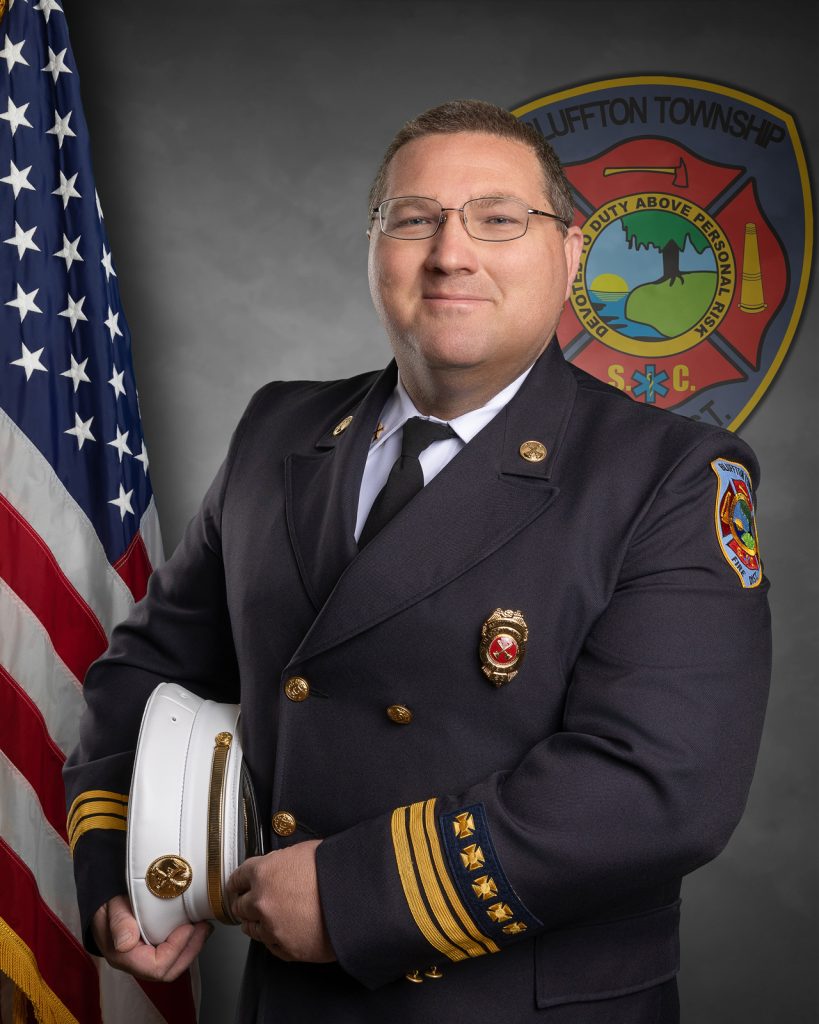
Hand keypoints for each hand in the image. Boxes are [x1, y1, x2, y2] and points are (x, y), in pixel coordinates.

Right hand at [91, 893, 211, 980]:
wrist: (103, 903)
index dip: (176, 949)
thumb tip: (126, 943)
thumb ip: (119, 922)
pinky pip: (171, 956)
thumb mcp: (112, 907)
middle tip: (204, 927)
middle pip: (168, 971)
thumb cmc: (107, 904)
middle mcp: (134, 963)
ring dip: (192, 947)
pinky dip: (187, 943)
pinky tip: (194, 928)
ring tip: (204, 927)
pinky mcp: (152, 951)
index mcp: (123, 957)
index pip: (156, 966)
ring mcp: (143, 959)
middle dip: (190, 950)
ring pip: (172, 966)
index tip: (188, 926)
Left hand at [226, 839, 335, 961]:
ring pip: (251, 929)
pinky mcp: (286, 948)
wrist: (357, 898)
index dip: (237, 882)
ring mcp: (272, 927)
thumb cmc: (336, 870)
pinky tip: (284, 931)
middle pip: (239, 906)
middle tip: (250, 903)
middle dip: (245, 903)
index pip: (237, 878)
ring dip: (256, 923)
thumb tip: (279, 866)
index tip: (236, 886)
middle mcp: (262, 901)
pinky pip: (270, 946)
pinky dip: (274, 939)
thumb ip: (281, 862)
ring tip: (267, 918)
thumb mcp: (304, 852)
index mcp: (263, 872)